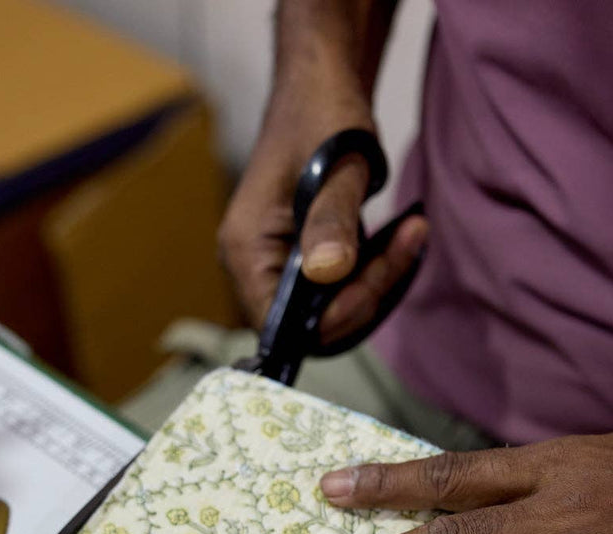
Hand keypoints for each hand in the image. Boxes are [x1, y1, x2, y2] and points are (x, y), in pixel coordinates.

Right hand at [218, 86, 426, 341]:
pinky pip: (337, 290)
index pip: (279, 323)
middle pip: (309, 322)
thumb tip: (327, 273)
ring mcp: (276, 266)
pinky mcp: (300, 261)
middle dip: (363, 295)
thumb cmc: (322, 115)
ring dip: (376, 282)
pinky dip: (372, 272)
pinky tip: (400, 237)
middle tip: (405, 244)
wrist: (322, 86)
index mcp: (246, 250)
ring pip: (330, 310)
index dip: (328, 318)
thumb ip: (331, 220)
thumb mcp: (335, 166)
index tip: (373, 281)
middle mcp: (253, 266)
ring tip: (411, 233)